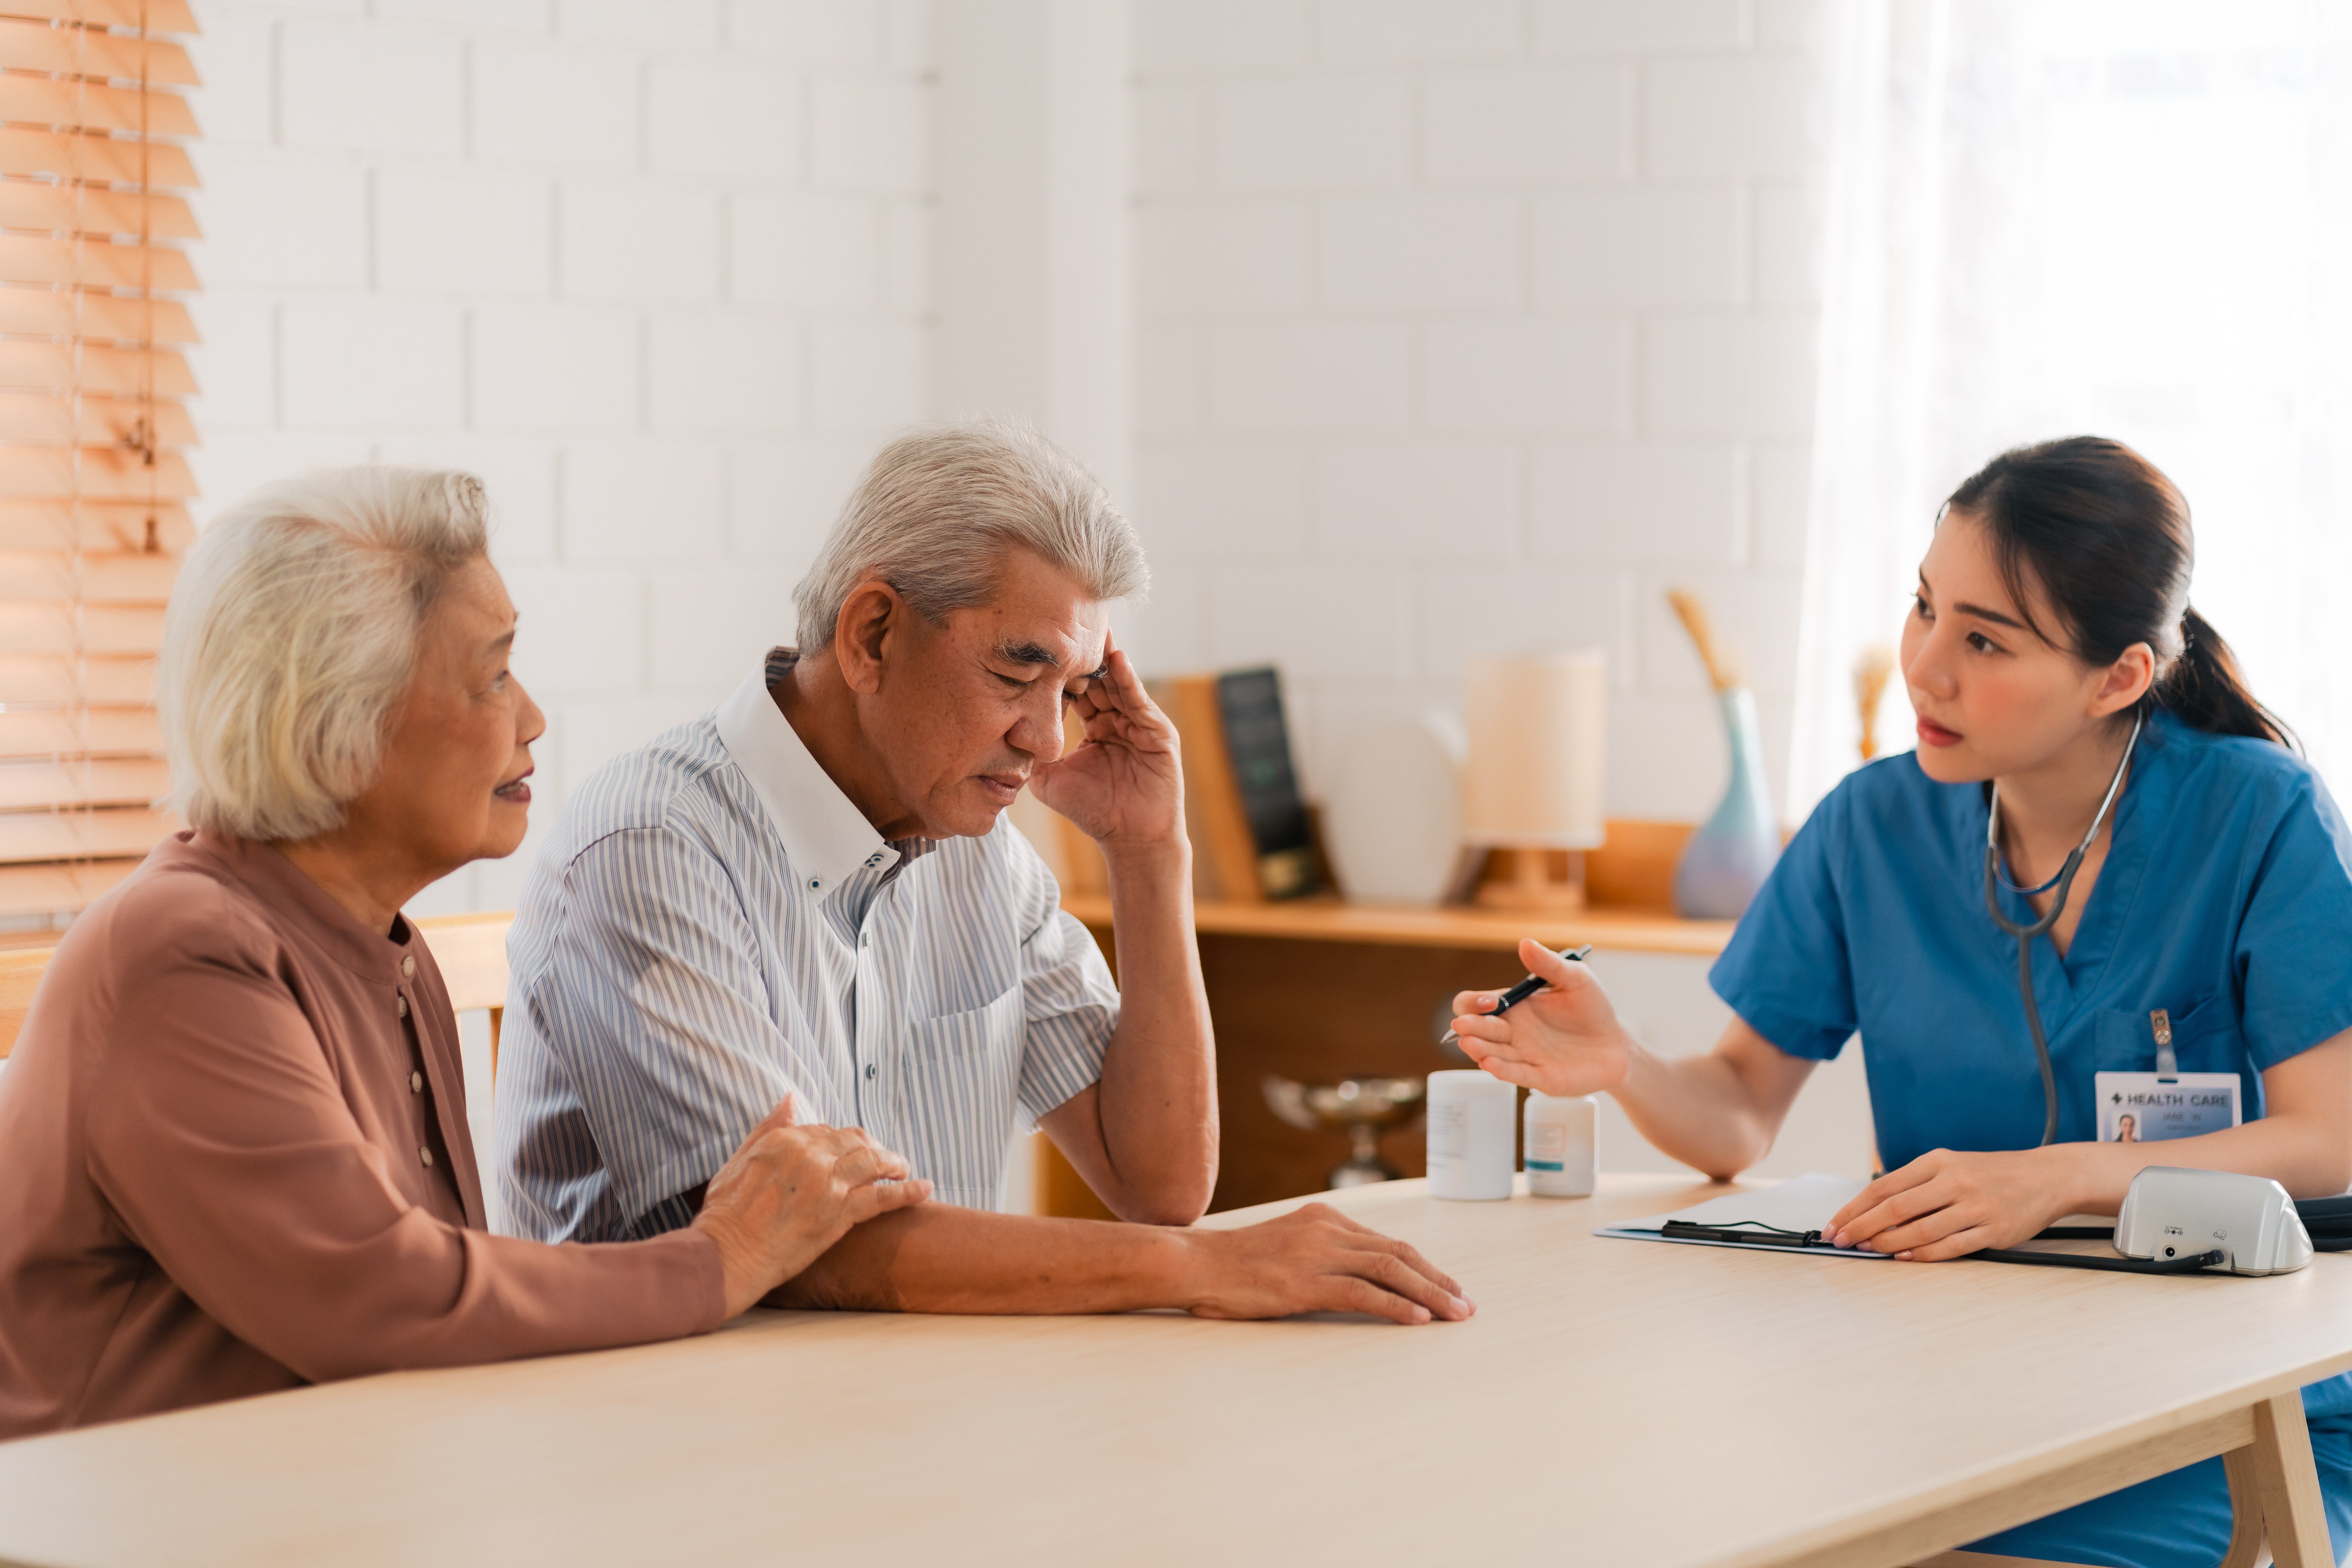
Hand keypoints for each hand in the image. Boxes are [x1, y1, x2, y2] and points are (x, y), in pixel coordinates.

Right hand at [692, 1095, 932, 1315]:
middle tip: (883, 1157)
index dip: (839, 1142)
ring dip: (894, 1162)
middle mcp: (810, 1155)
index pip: (826, 1130)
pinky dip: (908, 1191)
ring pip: (873, 1162)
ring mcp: (827, 1184)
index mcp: (784, 1140)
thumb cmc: (725, 1215)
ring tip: (904, 1168)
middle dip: (871, 1146)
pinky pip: (883, 1198)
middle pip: (855, 1141)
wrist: (726, 1256)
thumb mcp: (739, 1161)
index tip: (846, 1153)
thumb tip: (791, 1099)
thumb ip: (768, 1128)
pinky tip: (926, 1188)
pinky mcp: (839, 1213)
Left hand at [1027, 636, 1182, 853]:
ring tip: (1091, 626)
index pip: (1077, 690)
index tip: (1041, 644)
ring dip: (1105, 656)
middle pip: (1098, 679)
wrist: (1131, 839)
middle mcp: (1118, 720)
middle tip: (1066, 618)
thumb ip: (1031, 755)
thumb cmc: (1094, 812)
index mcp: (1096, 727)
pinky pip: (1139, 700)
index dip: (1060, 670)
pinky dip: (1128, 679)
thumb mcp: (1050, 780)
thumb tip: (1000, 736)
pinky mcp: (1159, 732)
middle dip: (1083, 653)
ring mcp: (1140, 724)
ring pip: (1118, 683)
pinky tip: (1115, 658)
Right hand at [1176, 1203, 1473, 1324]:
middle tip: (1465, 1304)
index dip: (1425, 1265)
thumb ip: (1321, 1251)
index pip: (1387, 1241)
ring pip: (1388, 1269)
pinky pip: (1360, 1292)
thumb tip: (1357, 1275)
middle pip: (1398, 1252)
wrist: (1194, 1262)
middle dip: (1438, 1279)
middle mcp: (1326, 1229)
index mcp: (1324, 1218)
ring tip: (1454, 1314)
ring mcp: (1316, 1253)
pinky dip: (1394, 1305)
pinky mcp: (1304, 1282)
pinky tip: (1416, 1320)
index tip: (1449, 1287)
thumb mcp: (1286, 1244)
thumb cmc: (1236, 1263)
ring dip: (1428, 1294)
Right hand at [1448, 937, 1634, 1097]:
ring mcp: (1524, 1055)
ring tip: (1468, 1044)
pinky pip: (1515, 1073)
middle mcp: (1513, 1032)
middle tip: (1463, 1026)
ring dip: (1478, 1049)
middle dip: (1469, 1027)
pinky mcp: (1540, 1076)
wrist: (1616, 1043)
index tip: (1490, 1001)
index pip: (1478, 1004)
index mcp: (1514, 1007)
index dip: (1475, 1002)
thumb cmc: (1592, 1009)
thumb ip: (1549, 964)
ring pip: (1491, 1053)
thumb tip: (1525, 942)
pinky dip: (1500, 1070)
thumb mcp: (1575, 979)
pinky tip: (1489, 1064)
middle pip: (1479, 1030)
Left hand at [1827, 1146, 2071, 1259]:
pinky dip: (1924, 1254)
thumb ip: (1916, 1185)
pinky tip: (1905, 1257)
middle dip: (1863, 1227)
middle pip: (1896, 1208)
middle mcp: (1954, 1181)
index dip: (1855, 1208)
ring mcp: (1975, 1206)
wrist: (2045, 1176)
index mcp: (1937, 1161)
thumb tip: (1873, 1213)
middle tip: (1843, 1242)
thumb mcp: (1950, 1165)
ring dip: (1889, 1243)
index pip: (1884, 1187)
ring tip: (1868, 1250)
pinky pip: (1951, 1246)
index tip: (1836, 1225)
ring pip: (1921, 1230)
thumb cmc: (1990, 1173)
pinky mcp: (1994, 1230)